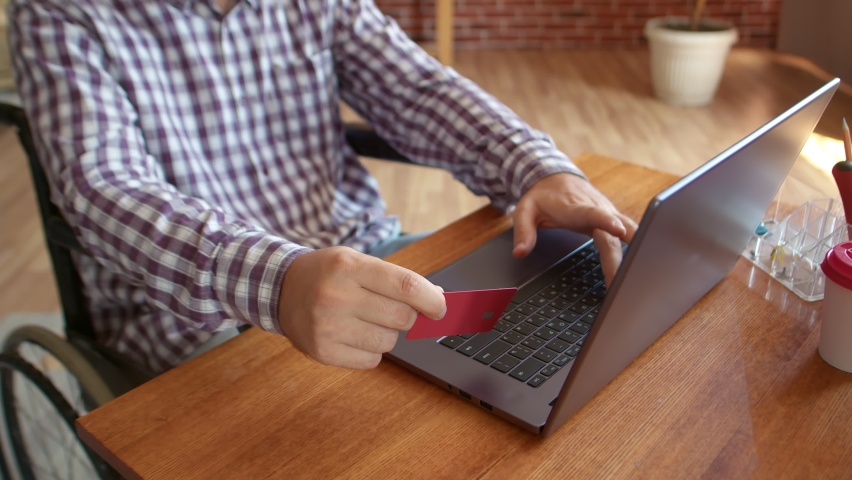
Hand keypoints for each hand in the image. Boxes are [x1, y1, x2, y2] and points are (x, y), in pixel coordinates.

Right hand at [278, 247, 446, 368]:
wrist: (280, 289)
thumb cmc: (327, 273)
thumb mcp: (357, 261)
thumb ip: (396, 279)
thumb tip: (437, 298)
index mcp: (348, 266)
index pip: (406, 286)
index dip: (432, 300)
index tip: (441, 308)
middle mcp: (336, 296)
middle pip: (402, 317)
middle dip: (408, 315)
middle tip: (394, 309)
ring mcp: (327, 326)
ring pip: (389, 342)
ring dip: (387, 333)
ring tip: (365, 319)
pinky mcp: (322, 352)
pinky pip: (371, 360)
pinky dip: (371, 350)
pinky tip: (353, 334)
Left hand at [512, 173, 637, 286]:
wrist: (557, 177)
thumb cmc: (542, 195)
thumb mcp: (524, 210)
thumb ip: (523, 231)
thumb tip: (520, 253)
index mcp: (575, 207)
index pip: (593, 213)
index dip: (606, 222)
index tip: (618, 231)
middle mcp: (597, 209)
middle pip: (614, 234)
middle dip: (619, 257)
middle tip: (621, 281)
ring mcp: (608, 213)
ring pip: (628, 232)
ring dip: (635, 254)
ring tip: (637, 280)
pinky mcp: (614, 219)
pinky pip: (628, 235)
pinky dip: (635, 250)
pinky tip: (639, 269)